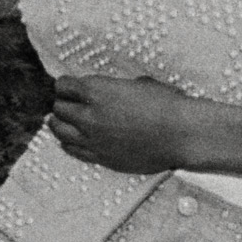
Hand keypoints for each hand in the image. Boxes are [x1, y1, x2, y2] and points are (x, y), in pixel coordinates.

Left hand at [46, 76, 241, 175]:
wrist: (182, 134)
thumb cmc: (167, 105)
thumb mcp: (138, 84)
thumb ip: (115, 88)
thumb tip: (108, 91)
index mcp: (97, 91)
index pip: (63, 86)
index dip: (66, 85)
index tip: (71, 87)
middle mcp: (89, 116)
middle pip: (59, 109)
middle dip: (64, 104)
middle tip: (70, 104)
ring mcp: (93, 139)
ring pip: (59, 131)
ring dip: (61, 123)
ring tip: (65, 122)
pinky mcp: (101, 157)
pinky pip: (72, 150)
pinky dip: (69, 143)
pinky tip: (74, 139)